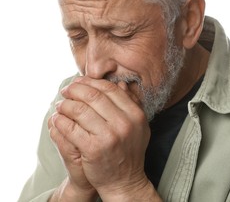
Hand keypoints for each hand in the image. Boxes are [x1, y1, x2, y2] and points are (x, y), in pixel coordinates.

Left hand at [49, 76, 154, 200]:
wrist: (125, 180)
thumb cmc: (129, 151)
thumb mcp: (138, 125)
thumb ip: (132, 103)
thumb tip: (120, 83)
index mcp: (135, 114)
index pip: (109, 89)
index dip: (91, 82)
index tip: (79, 82)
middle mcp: (124, 123)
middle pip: (93, 96)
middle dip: (75, 89)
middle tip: (66, 90)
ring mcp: (109, 136)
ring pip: (79, 109)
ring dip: (65, 104)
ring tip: (60, 105)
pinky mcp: (93, 149)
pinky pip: (70, 128)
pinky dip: (60, 120)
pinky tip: (58, 119)